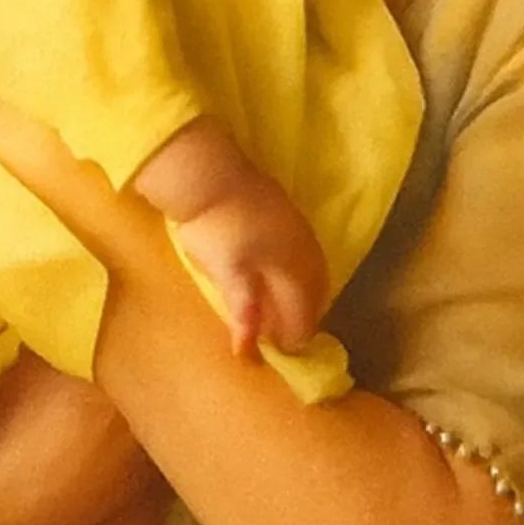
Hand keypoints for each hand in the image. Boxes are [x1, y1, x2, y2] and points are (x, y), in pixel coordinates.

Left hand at [173, 173, 329, 358]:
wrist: (207, 173)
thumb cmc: (215, 229)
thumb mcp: (226, 273)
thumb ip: (244, 311)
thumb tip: (247, 351)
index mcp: (292, 268)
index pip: (303, 313)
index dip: (293, 336)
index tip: (278, 351)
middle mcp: (304, 249)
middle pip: (316, 293)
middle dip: (305, 316)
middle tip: (286, 334)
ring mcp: (298, 227)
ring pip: (314, 271)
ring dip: (306, 294)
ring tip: (287, 307)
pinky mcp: (288, 211)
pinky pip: (306, 252)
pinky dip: (301, 272)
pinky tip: (283, 271)